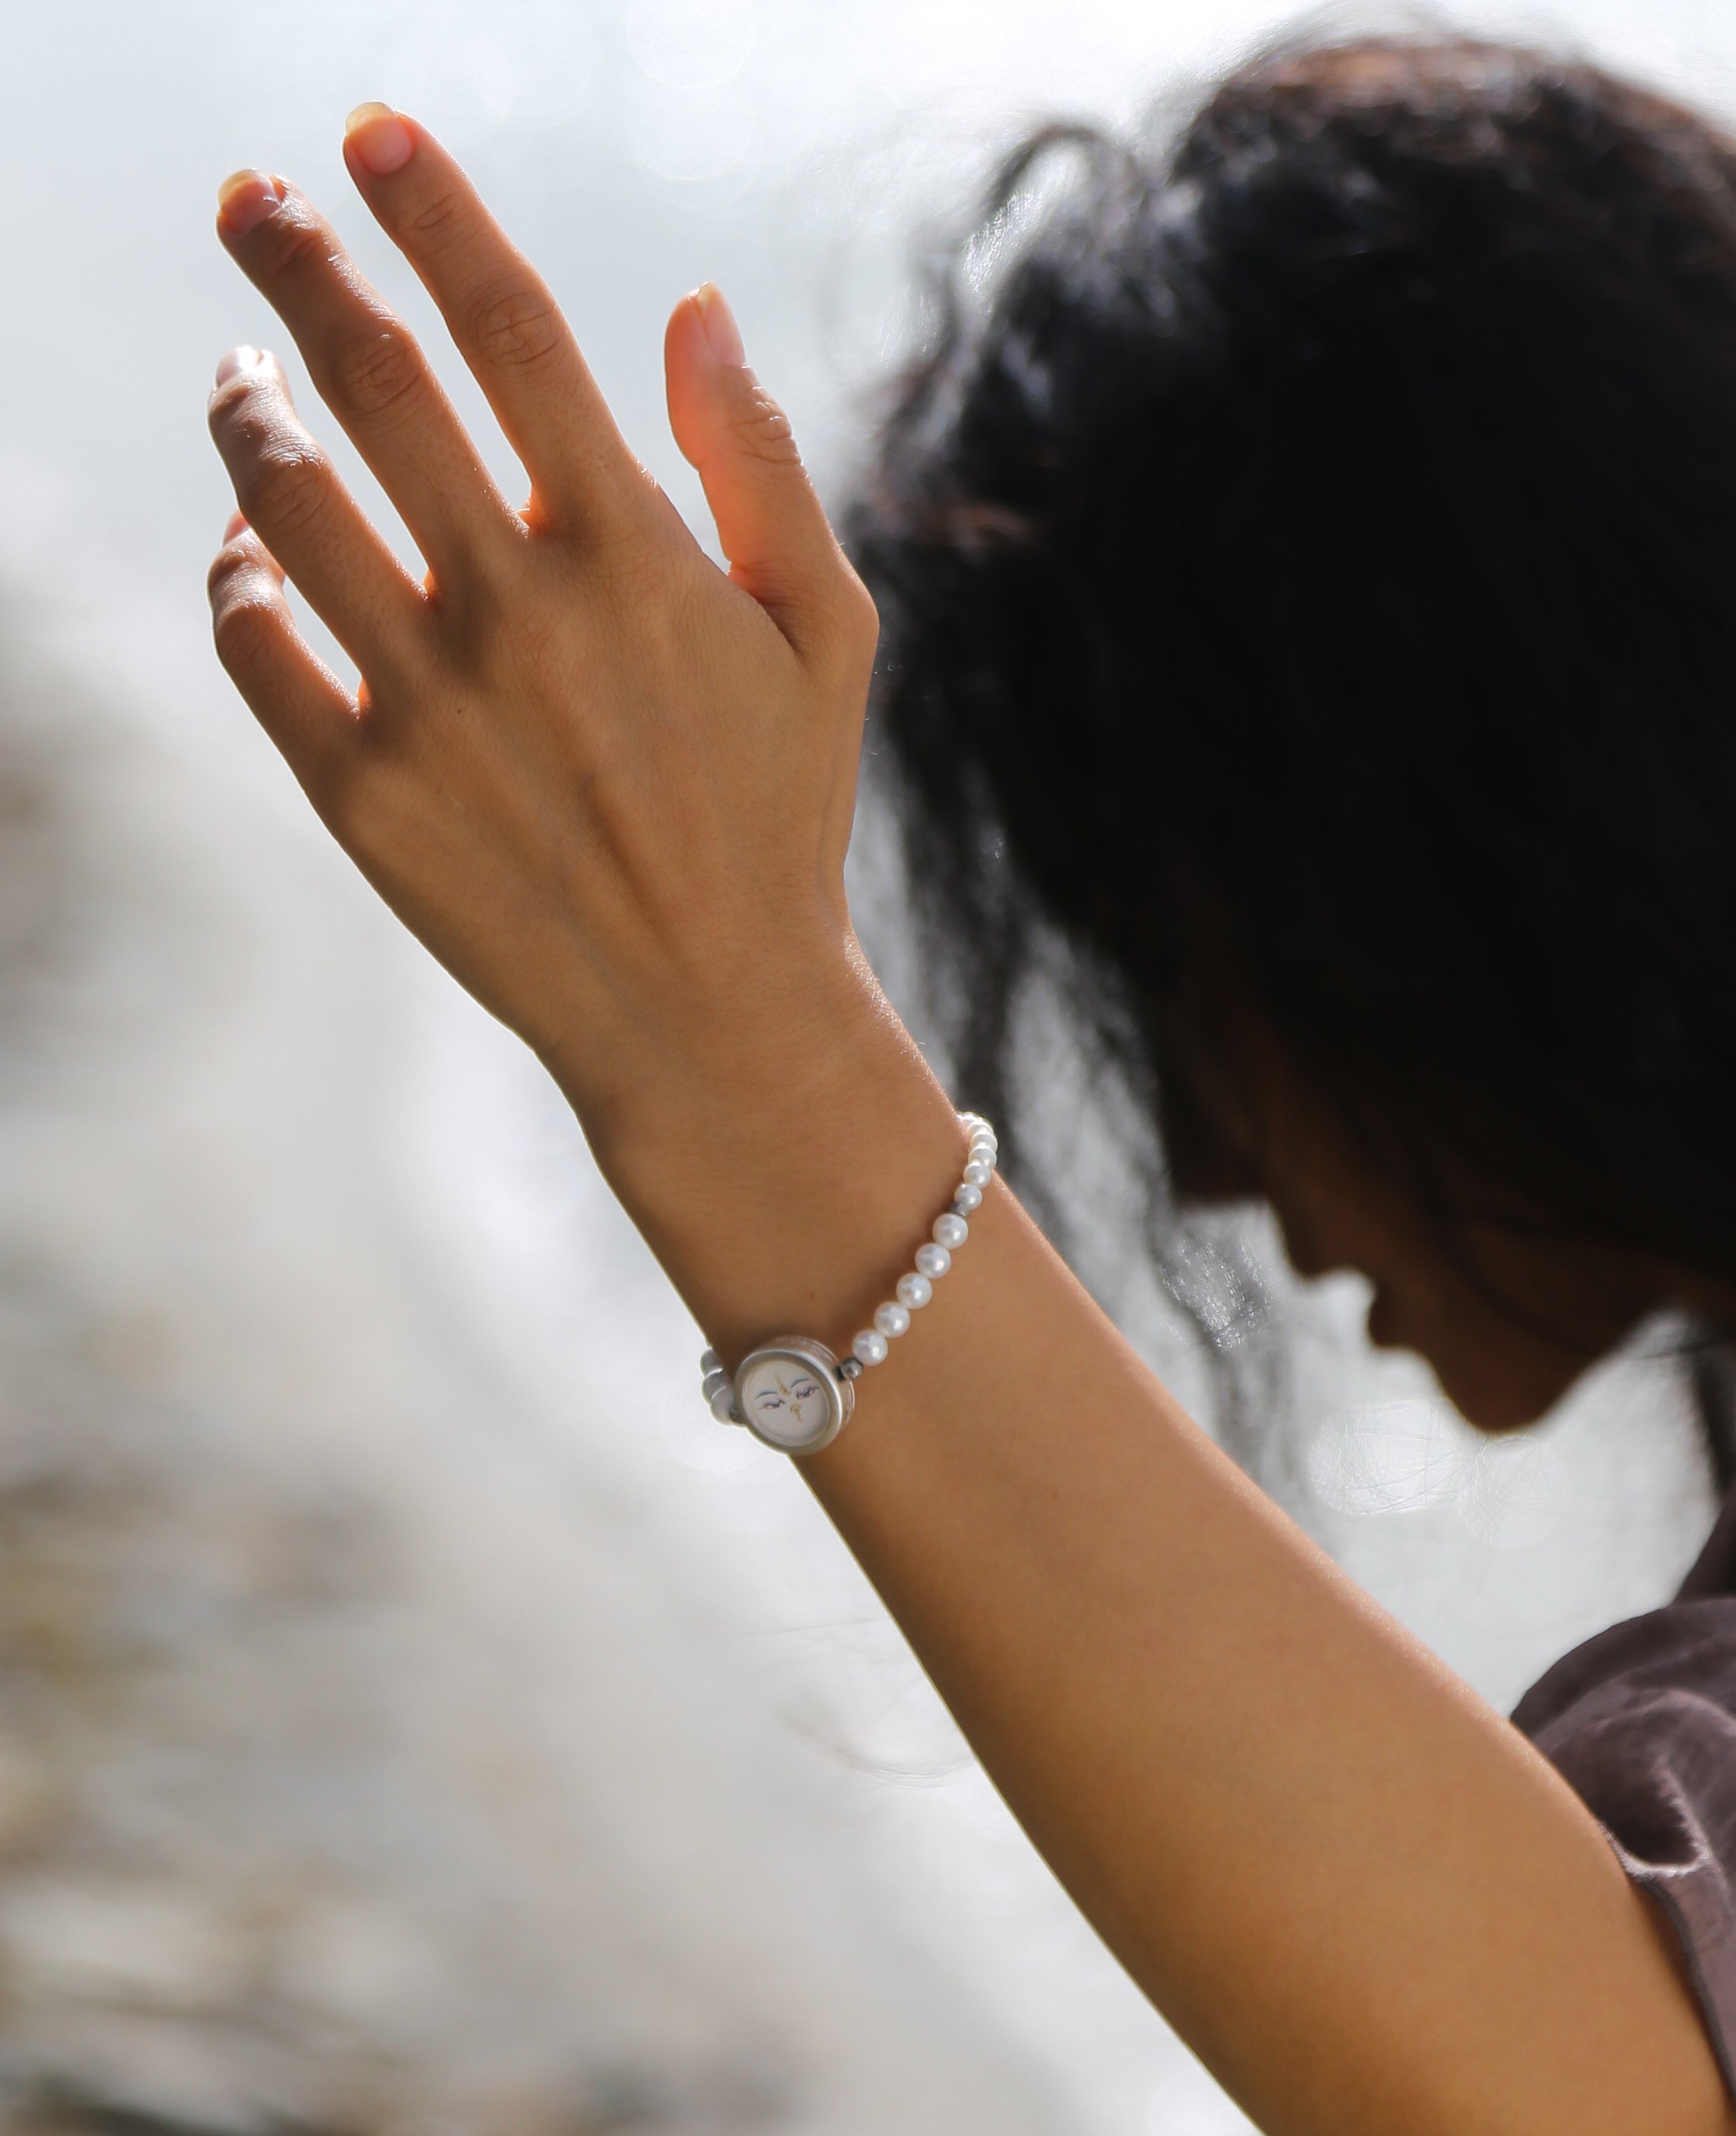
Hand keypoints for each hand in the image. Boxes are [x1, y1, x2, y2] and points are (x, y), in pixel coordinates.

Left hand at [206, 107, 882, 1187]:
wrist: (710, 1020)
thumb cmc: (780, 818)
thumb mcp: (824, 636)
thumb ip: (758, 463)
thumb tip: (691, 302)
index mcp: (636, 556)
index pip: (509, 329)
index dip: (433, 211)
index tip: (371, 137)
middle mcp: (519, 613)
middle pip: (369, 380)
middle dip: (296, 262)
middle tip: (250, 202)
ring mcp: (429, 705)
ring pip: (283, 498)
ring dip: (243, 407)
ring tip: (237, 375)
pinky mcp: (361, 796)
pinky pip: (254, 641)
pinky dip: (235, 570)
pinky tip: (252, 546)